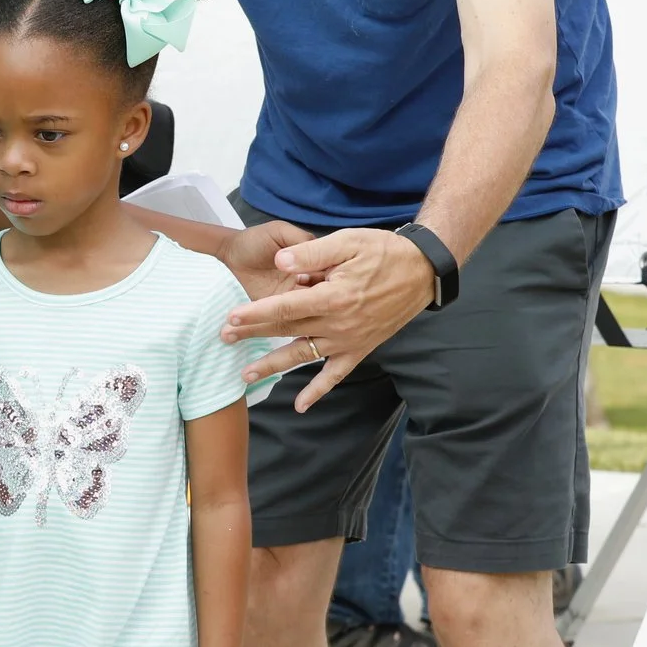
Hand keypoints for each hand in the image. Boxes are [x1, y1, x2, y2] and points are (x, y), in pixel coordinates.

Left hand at [226, 227, 434, 410]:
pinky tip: (301, 406)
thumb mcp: (348, 241)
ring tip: (246, 375)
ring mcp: (348, 340)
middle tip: (224, 338)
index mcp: (334, 296)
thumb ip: (312, 253)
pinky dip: (318, 391)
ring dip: (274, 365)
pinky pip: (335, 375)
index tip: (231, 317)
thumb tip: (280, 263)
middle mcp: (339, 323)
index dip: (256, 312)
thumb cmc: (383, 251)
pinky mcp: (359, 349)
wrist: (422, 271)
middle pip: (287, 330)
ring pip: (303, 355)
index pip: (286, 306)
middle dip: (253, 334)